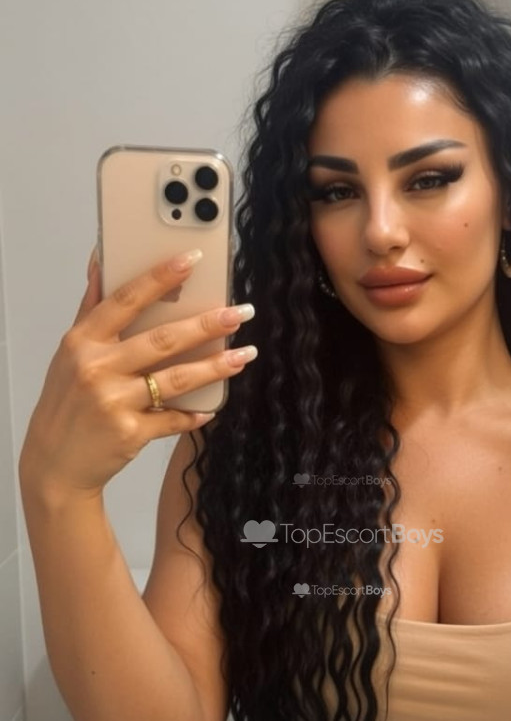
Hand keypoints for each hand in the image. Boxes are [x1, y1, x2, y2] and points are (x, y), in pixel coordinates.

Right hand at [19, 249, 256, 499]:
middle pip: (161, 340)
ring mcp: (113, 402)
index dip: (160, 277)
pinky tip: (213, 407)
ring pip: (175, 379)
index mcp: (83, 341)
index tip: (192, 259)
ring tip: (245, 355)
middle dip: (207, 325)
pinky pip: (173, 419)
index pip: (126, 299)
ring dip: (215, 367)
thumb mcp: (70, 352)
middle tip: (240, 313)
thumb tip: (101, 260)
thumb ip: (92, 309)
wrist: (56, 461)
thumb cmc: (68, 401)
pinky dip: (195, 414)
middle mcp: (97, 368)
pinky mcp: (130, 433)